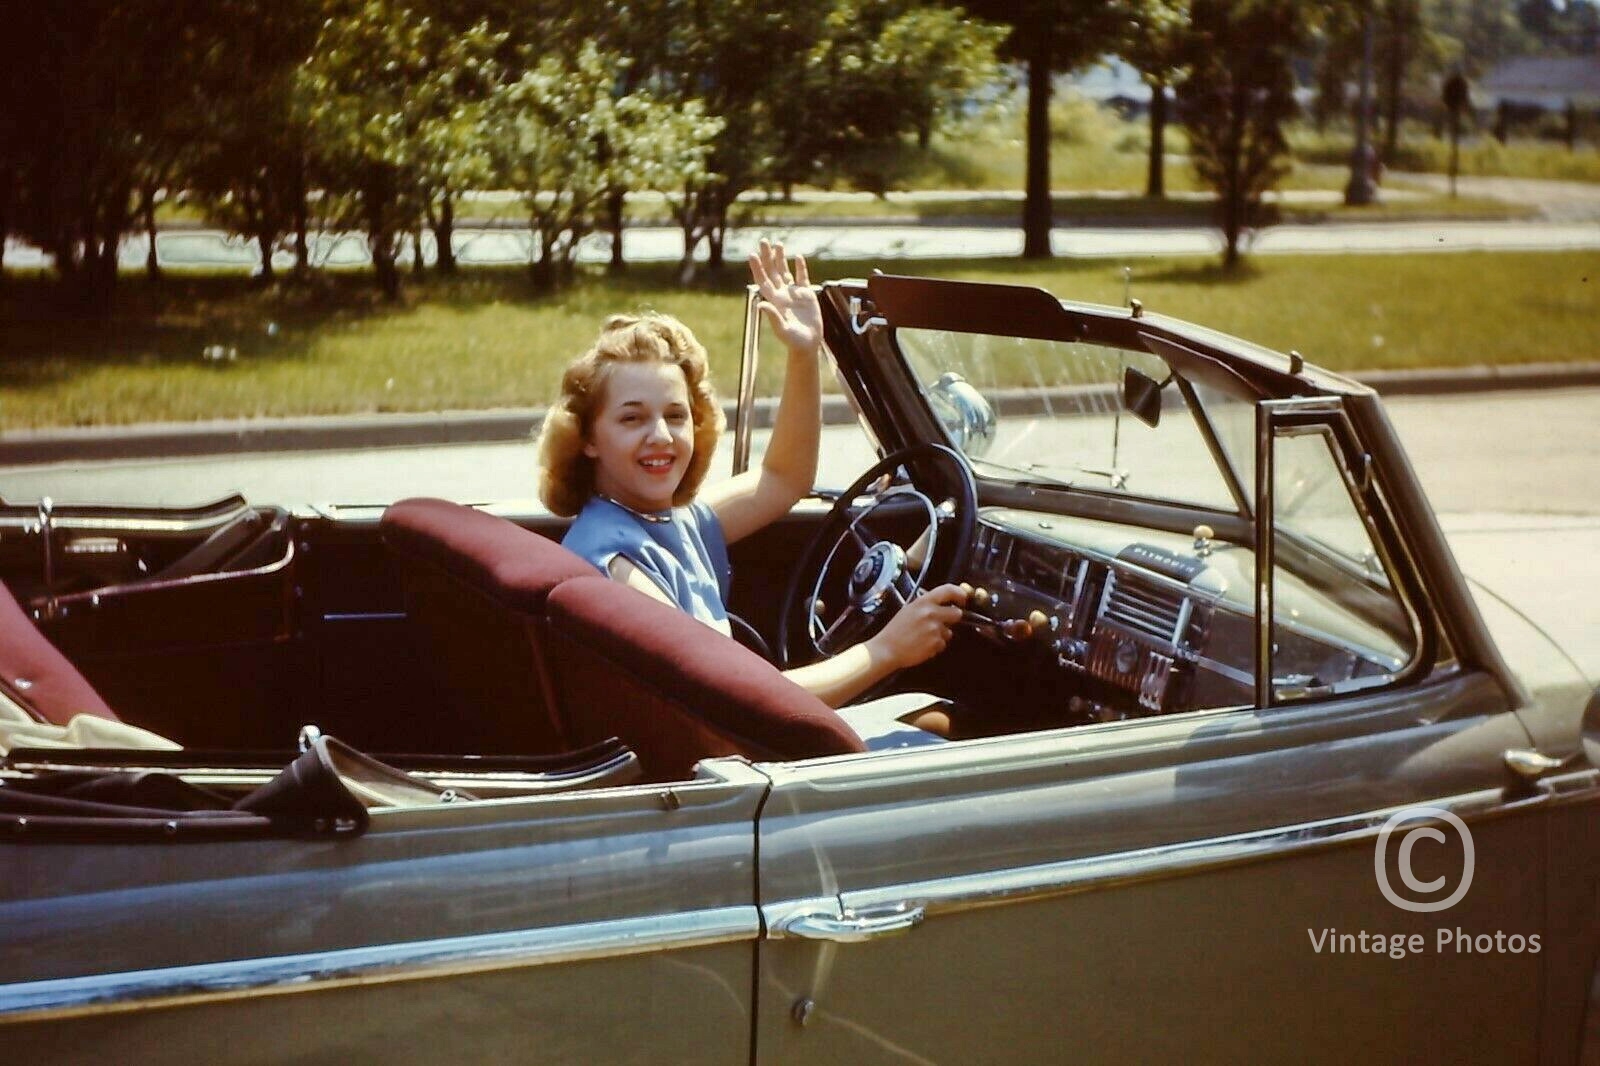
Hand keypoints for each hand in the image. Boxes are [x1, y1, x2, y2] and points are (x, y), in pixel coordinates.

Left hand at [748, 239, 822, 356]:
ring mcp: (793, 293)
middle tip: (764, 241)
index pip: (763, 280)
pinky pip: (802, 277)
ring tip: (778, 244)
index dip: (758, 268)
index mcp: (774, 300)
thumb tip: (761, 305)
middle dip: (768, 256)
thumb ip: (773, 317)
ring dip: (781, 258)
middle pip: (772, 271)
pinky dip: (800, 267)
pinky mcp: (806, 295)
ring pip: (785, 271)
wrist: (808, 344)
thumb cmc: (794, 341)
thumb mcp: (782, 330)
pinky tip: (798, 257)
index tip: (752, 254)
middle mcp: (782, 294)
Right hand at [868, 583, 967, 670]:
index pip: (949, 590)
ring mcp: (934, 629)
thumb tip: (943, 603)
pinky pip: (943, 644)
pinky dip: (936, 646)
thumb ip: (927, 605)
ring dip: (941, 635)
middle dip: (952, 619)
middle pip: (957, 613)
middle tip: (942, 623)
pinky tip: (923, 645)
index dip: (960, 594)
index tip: (962, 599)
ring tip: (924, 637)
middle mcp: (931, 613)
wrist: (887, 649)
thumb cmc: (895, 631)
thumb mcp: (909, 609)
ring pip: (949, 632)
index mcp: (923, 602)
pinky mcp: (936, 644)